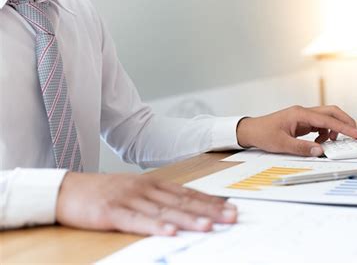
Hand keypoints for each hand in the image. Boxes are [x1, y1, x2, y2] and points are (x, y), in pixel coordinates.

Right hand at [56, 172, 236, 235]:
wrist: (66, 189)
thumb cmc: (103, 191)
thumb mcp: (134, 190)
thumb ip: (157, 198)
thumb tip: (183, 208)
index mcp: (152, 184)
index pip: (187, 193)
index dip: (210, 201)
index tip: (230, 208)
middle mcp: (145, 189)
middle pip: (182, 201)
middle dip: (209, 210)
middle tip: (231, 217)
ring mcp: (129, 199)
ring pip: (164, 211)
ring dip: (187, 219)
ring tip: (208, 225)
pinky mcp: (112, 211)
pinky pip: (136, 221)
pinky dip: (154, 227)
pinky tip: (169, 233)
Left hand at [236, 105, 356, 156]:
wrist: (251, 130)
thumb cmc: (263, 134)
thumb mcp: (282, 144)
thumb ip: (302, 148)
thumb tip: (320, 150)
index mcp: (299, 114)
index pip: (327, 119)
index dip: (343, 127)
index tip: (356, 134)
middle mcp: (303, 112)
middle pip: (331, 112)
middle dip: (345, 122)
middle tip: (355, 134)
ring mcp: (303, 116)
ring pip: (326, 118)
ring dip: (334, 128)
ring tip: (331, 142)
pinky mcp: (302, 122)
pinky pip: (319, 124)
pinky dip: (325, 132)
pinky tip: (319, 141)